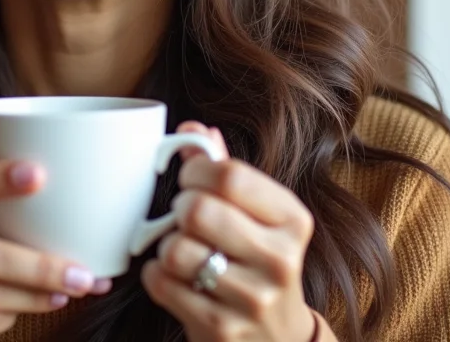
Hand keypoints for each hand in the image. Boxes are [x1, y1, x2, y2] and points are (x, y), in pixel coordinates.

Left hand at [140, 123, 320, 341]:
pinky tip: (174, 278)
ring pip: (176, 249)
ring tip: (183, 251)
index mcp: (293, 220)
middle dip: (179, 209)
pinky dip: (157, 275)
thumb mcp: (256, 215)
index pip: (230, 175)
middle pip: (198, 210)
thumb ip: (224, 169)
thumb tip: (192, 129)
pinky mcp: (223, 328)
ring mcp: (253, 298)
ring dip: (167, 246)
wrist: (276, 336)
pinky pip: (163, 284)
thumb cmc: (257, 261)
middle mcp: (280, 259)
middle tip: (184, 216)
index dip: (196, 171)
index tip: (190, 179)